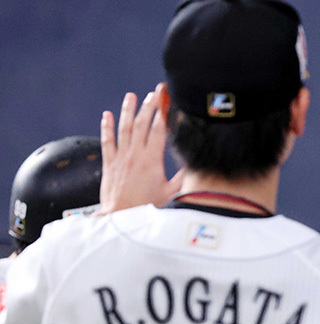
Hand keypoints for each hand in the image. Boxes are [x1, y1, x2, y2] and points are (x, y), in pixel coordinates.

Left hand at [98, 85, 182, 214]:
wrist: (120, 216)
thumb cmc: (147, 206)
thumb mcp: (170, 193)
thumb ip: (182, 178)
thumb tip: (193, 165)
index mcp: (151, 160)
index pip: (158, 130)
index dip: (163, 113)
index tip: (167, 99)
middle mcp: (135, 155)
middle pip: (142, 124)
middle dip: (149, 106)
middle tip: (155, 92)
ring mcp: (121, 157)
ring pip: (124, 128)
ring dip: (128, 110)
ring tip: (131, 96)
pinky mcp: (110, 163)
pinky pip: (107, 141)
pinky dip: (106, 127)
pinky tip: (107, 115)